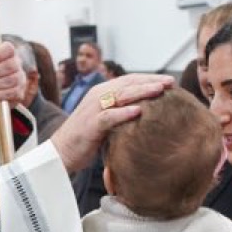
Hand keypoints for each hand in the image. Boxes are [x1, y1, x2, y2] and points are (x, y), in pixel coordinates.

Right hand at [50, 74, 173, 172]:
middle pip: (128, 84)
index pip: (130, 80)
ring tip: (159, 90)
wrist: (61, 152)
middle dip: (150, 81)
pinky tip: (138, 111)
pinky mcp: (90, 124)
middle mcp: (98, 96)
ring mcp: (93, 109)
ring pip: (120, 95)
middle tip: (171, 82)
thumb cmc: (87, 137)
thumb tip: (147, 113)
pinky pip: (108, 116)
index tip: (170, 82)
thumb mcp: (107, 120)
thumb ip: (121, 112)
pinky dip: (123, 113)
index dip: (149, 79)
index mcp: (103, 93)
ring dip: (141, 91)